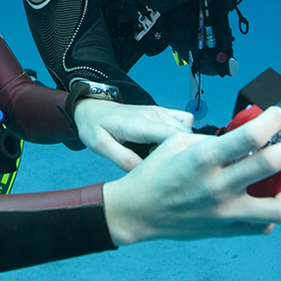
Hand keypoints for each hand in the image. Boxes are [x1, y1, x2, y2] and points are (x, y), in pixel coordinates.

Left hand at [74, 98, 192, 170]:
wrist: (93, 108)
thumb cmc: (95, 127)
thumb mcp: (99, 145)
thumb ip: (122, 159)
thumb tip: (144, 172)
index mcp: (138, 124)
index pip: (172, 136)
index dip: (180, 153)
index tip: (176, 170)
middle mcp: (153, 115)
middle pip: (183, 135)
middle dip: (182, 153)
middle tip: (168, 170)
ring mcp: (159, 112)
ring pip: (187, 129)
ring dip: (183, 145)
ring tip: (167, 159)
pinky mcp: (162, 112)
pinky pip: (185, 120)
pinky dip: (184, 133)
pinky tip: (169, 145)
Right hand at [102, 106, 280, 245]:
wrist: (137, 211)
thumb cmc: (155, 173)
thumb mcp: (177, 143)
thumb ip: (211, 139)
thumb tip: (241, 133)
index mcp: (204, 159)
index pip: (249, 136)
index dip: (272, 121)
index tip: (278, 114)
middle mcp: (218, 186)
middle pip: (271, 165)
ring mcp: (224, 212)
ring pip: (276, 207)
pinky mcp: (225, 230)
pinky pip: (262, 227)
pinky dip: (270, 212)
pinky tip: (268, 198)